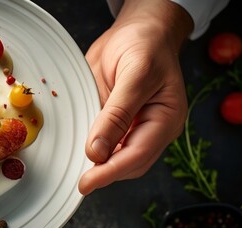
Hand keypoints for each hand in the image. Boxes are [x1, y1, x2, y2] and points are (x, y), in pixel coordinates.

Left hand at [79, 0, 192, 193]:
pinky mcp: (118, 121)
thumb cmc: (146, 45)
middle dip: (104, 174)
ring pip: (116, 158)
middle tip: (77, 181)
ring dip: (97, 165)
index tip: (87, 184)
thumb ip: (117, 113)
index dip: (111, 172)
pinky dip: (91, 149)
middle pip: (128, 164)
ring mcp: (134, 126)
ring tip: (75, 170)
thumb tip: (98, 150)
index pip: (137, 155)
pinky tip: (77, 150)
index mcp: (166, 119)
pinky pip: (105, 142)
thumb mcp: (136, 74)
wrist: (139, 30)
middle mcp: (152, 128)